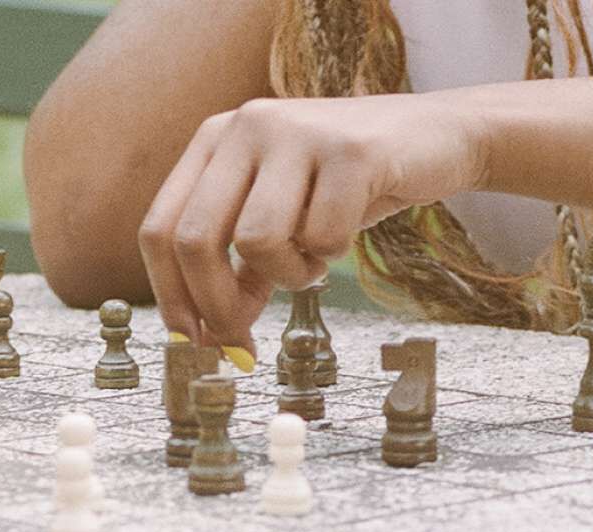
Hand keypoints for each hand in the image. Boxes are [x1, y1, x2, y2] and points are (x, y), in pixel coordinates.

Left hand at [139, 92, 489, 357]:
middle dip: (217, 308)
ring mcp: (295, 131)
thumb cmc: (347, 188)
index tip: (194, 344)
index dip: (172, 297)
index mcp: (215, 141)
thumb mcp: (282, 223)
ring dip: (289, 276)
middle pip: (195, 239)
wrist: (431, 138)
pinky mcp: (349, 151)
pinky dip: (333, 255)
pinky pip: (321, 238)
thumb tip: (213, 338)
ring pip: (257, 242)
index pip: (161, 229)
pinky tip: (349, 230)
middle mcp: (245, 126)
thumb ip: (242, 269)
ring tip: (315, 258)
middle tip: (244, 344)